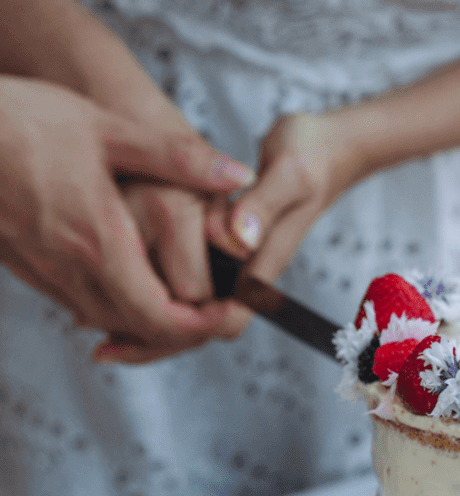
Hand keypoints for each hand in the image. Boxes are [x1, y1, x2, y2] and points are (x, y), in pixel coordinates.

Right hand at [0, 76, 253, 356]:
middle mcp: (68, 267)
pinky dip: (114, 303)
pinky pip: (77, 302)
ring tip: (189, 295)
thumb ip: (178, 158)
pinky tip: (136, 278)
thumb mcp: (109, 129)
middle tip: (221, 305)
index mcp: (99, 240)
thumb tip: (238, 175)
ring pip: (106, 320)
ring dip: (149, 319)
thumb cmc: (23, 120)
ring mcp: (41, 270)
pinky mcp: (23, 265)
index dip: (203, 325)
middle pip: (138, 328)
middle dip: (185, 327)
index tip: (233, 309)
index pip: (159, 317)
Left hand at [95, 112, 357, 361]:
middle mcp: (246, 270)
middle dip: (151, 337)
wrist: (329, 149)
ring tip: (89, 319)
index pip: (223, 319)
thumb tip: (235, 239)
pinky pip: (186, 284)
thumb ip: (263, 206)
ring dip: (144, 320)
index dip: (177, 332)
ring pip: (189, 311)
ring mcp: (235, 262)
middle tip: (98, 340)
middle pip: (201, 327)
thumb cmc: (311, 154)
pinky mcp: (223, 249)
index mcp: (260, 260)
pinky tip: (110, 288)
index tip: (128, 331)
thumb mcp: (291, 173)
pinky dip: (149, 291)